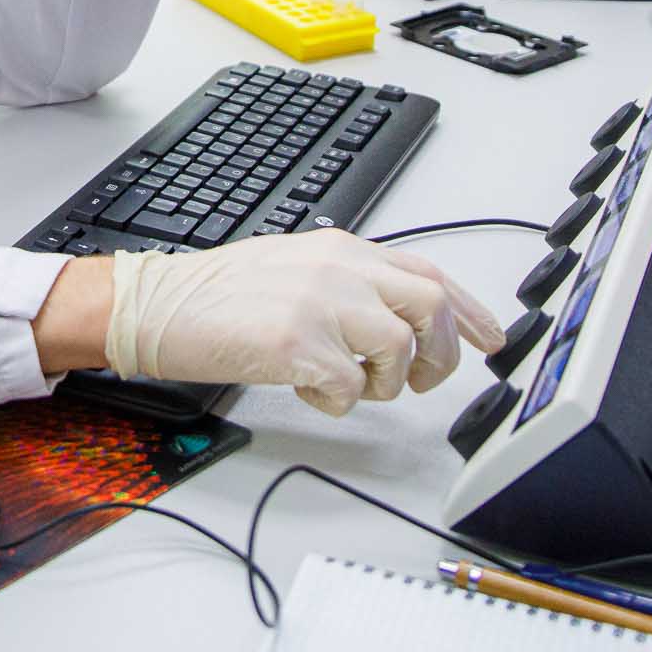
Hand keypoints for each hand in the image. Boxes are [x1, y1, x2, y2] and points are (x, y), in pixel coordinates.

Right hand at [104, 229, 505, 415]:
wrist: (160, 303)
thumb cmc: (219, 293)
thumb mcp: (296, 267)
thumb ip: (349, 282)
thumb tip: (397, 318)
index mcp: (342, 249)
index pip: (429, 274)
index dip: (468, 311)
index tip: (490, 339)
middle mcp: (339, 269)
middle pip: (428, 309)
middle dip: (437, 355)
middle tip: (417, 380)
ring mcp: (319, 305)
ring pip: (399, 351)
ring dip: (384, 384)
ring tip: (348, 384)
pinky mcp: (297, 344)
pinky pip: (350, 388)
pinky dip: (337, 402)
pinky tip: (309, 390)